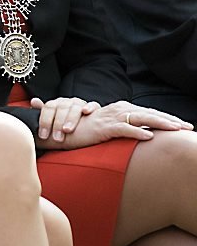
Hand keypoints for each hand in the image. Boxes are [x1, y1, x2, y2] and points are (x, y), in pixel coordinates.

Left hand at [29, 97, 98, 142]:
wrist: (88, 124)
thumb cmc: (65, 123)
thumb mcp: (53, 120)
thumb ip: (44, 112)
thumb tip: (34, 101)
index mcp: (56, 104)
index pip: (48, 107)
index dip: (44, 121)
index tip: (43, 136)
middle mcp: (68, 102)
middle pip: (61, 108)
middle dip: (57, 123)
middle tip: (56, 138)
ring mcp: (81, 103)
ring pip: (75, 106)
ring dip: (70, 118)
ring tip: (67, 130)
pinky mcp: (94, 108)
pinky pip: (93, 104)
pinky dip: (89, 107)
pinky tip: (85, 112)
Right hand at [38, 100, 192, 150]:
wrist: (61, 130)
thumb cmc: (82, 130)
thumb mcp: (104, 128)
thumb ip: (119, 126)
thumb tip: (139, 131)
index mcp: (119, 109)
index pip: (147, 112)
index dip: (165, 118)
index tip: (182, 125)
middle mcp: (116, 110)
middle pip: (148, 113)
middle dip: (169, 120)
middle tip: (188, 127)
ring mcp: (110, 118)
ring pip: (140, 118)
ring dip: (160, 123)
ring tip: (176, 129)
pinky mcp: (103, 127)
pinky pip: (123, 129)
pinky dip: (137, 131)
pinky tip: (150, 136)